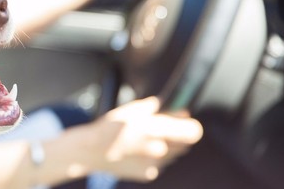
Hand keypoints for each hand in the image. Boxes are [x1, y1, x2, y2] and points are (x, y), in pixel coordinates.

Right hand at [79, 96, 202, 181]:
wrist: (90, 152)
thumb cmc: (109, 128)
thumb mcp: (131, 109)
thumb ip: (157, 108)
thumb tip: (177, 109)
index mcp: (155, 129)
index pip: (193, 132)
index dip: (190, 125)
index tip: (184, 121)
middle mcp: (159, 150)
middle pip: (185, 144)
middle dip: (178, 135)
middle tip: (161, 128)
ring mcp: (155, 165)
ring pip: (173, 154)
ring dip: (167, 146)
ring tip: (145, 140)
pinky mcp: (148, 175)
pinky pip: (161, 164)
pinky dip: (154, 157)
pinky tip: (137, 151)